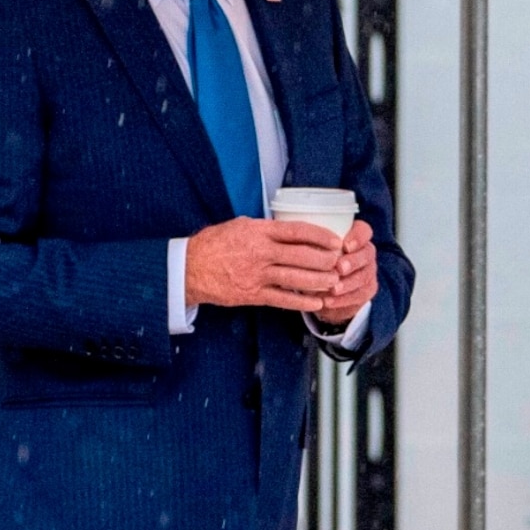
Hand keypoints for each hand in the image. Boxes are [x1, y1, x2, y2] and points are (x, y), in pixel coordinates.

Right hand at [185, 216, 344, 312]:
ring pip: (296, 278)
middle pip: (302, 255)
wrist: (190, 268)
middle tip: (339, 262)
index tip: (334, 239)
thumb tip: (290, 230)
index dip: (320, 235)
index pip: (297, 230)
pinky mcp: (253, 294)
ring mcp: (257, 275)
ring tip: (334, 282)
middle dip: (325, 260)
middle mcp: (260, 252)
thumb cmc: (215, 244)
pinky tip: (317, 303)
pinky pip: (283, 299)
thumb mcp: (240, 226)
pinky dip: (302, 302)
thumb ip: (265, 229)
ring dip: (319, 282)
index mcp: (258, 231)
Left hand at [315, 221, 376, 326]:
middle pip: (367, 253)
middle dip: (353, 261)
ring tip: (333, 288)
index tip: (345, 245)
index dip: (357, 237)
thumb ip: (309, 244)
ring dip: (348, 283)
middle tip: (339, 268)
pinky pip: (359, 295)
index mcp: (355, 237)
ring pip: (364, 276)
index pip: (364, 231)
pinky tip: (329, 301)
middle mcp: (366, 252)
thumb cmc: (315, 262)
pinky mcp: (367, 290)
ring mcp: (368, 272)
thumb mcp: (312, 250)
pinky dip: (343, 300)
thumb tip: (294, 243)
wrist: (324, 290)